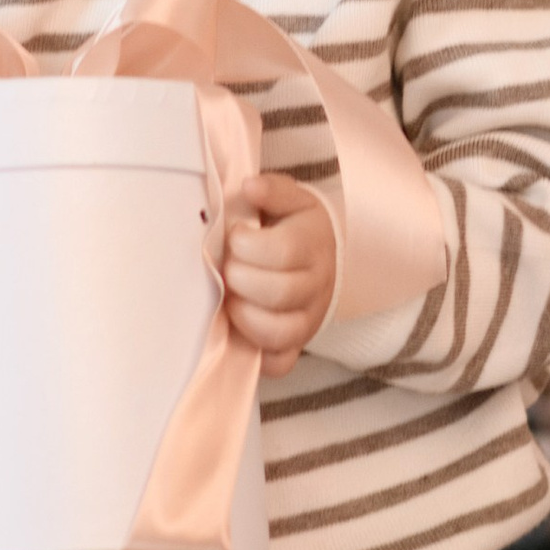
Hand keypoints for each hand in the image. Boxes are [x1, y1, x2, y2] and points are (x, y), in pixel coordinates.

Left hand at [221, 172, 337, 377]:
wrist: (322, 257)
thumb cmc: (294, 226)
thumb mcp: (290, 199)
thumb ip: (271, 190)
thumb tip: (250, 187)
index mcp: (314, 244)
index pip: (282, 251)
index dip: (247, 244)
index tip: (234, 235)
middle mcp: (317, 285)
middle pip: (279, 292)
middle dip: (239, 278)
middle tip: (227, 267)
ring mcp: (309, 319)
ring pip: (279, 331)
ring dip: (243, 316)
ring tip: (229, 297)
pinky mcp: (297, 345)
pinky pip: (279, 363)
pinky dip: (256, 352)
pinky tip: (240, 329)